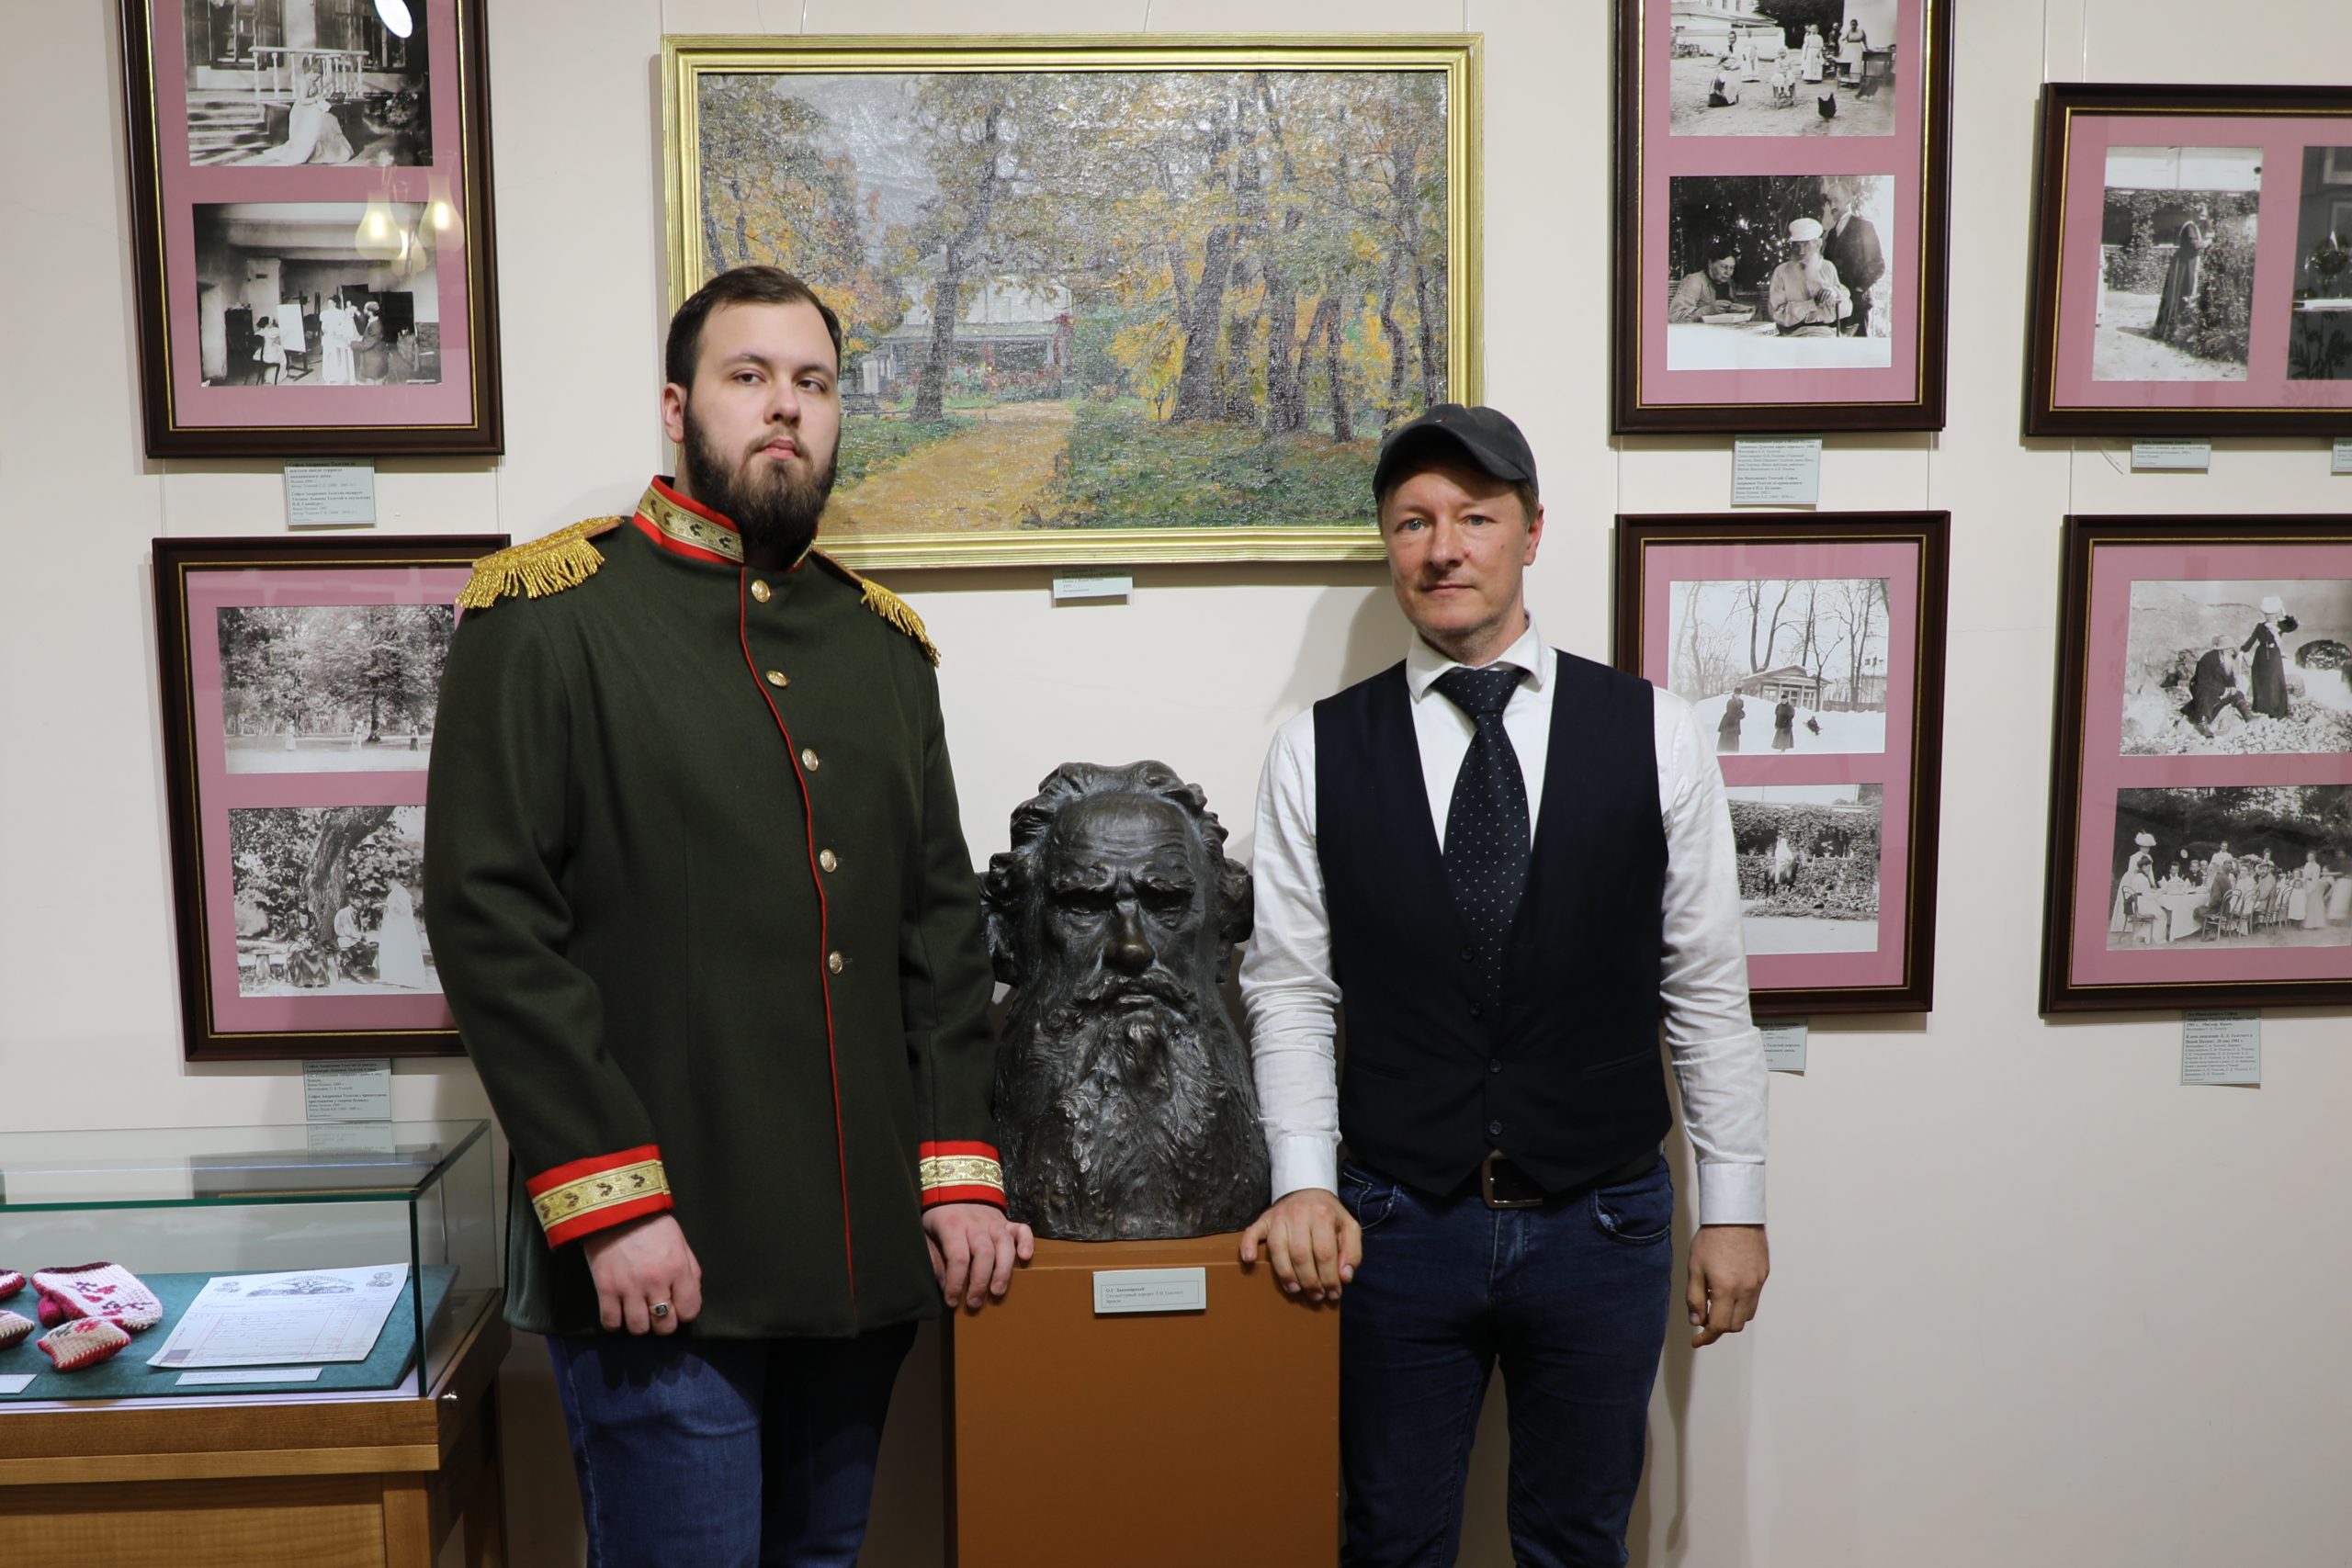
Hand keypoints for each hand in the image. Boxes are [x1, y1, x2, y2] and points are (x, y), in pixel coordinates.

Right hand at [582, 1213, 701, 1335]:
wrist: (615, 1208)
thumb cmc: (651, 1223)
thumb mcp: (680, 1242)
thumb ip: (691, 1270)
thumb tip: (692, 1296)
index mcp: (678, 1269)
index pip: (690, 1311)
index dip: (685, 1314)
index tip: (677, 1309)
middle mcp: (656, 1283)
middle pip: (664, 1326)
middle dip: (663, 1324)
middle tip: (657, 1313)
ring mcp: (629, 1288)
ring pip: (639, 1329)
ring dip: (640, 1325)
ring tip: (637, 1313)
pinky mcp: (605, 1289)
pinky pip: (611, 1322)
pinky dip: (615, 1323)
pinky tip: (618, 1313)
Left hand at [923, 1203, 1035, 1309]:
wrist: (955, 1187)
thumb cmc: (939, 1217)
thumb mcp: (926, 1234)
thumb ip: (933, 1258)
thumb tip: (944, 1285)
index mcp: (952, 1225)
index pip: (958, 1257)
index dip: (955, 1282)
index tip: (951, 1301)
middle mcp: (976, 1223)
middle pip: (983, 1253)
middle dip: (980, 1282)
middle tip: (974, 1302)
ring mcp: (994, 1221)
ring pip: (1004, 1245)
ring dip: (1003, 1270)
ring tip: (997, 1291)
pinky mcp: (1006, 1221)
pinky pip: (1022, 1229)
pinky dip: (1027, 1242)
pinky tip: (1025, 1258)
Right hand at [1238, 1188, 1361, 1302]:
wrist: (1307, 1189)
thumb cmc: (1329, 1214)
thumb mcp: (1349, 1227)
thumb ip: (1352, 1252)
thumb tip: (1345, 1277)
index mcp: (1322, 1215)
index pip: (1325, 1253)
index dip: (1329, 1278)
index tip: (1333, 1294)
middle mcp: (1299, 1214)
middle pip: (1301, 1255)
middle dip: (1309, 1281)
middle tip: (1315, 1296)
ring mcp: (1279, 1216)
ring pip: (1278, 1249)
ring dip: (1285, 1274)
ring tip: (1295, 1290)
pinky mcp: (1264, 1219)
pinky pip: (1252, 1232)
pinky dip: (1248, 1246)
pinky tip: (1249, 1260)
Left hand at [1687, 1224, 1768, 1347]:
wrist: (1735, 1216)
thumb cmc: (1712, 1238)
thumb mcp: (1694, 1268)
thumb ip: (1695, 1297)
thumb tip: (1697, 1321)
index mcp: (1726, 1289)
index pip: (1719, 1326)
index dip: (1706, 1337)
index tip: (1698, 1340)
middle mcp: (1746, 1290)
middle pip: (1735, 1325)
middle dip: (1719, 1327)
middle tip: (1705, 1318)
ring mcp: (1757, 1283)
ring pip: (1747, 1314)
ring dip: (1732, 1317)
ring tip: (1717, 1302)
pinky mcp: (1764, 1275)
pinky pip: (1754, 1299)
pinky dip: (1742, 1303)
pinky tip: (1730, 1291)